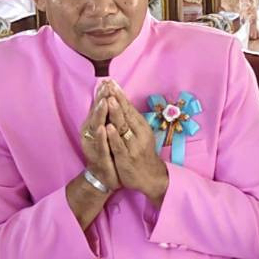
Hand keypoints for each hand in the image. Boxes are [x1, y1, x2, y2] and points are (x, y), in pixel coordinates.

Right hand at [80, 88, 119, 193]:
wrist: (103, 176)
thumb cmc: (107, 151)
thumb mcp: (107, 133)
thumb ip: (107, 118)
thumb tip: (110, 99)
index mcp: (95, 125)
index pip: (99, 107)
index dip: (103, 94)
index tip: (107, 80)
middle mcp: (91, 133)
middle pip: (96, 113)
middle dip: (100, 99)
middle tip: (104, 85)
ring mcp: (93, 144)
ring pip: (96, 126)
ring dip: (99, 114)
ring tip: (104, 102)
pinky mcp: (98, 155)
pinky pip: (99, 144)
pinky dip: (101, 136)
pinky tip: (103, 127)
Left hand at [101, 84, 169, 206]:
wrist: (150, 176)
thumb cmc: (143, 153)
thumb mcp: (141, 134)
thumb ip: (132, 120)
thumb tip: (122, 103)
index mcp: (141, 126)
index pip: (129, 108)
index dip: (120, 95)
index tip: (112, 82)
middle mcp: (139, 134)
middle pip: (126, 114)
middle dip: (117, 99)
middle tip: (110, 85)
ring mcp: (133, 146)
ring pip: (123, 128)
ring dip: (116, 113)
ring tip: (110, 100)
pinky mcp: (126, 158)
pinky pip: (119, 146)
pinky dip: (114, 136)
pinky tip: (108, 127)